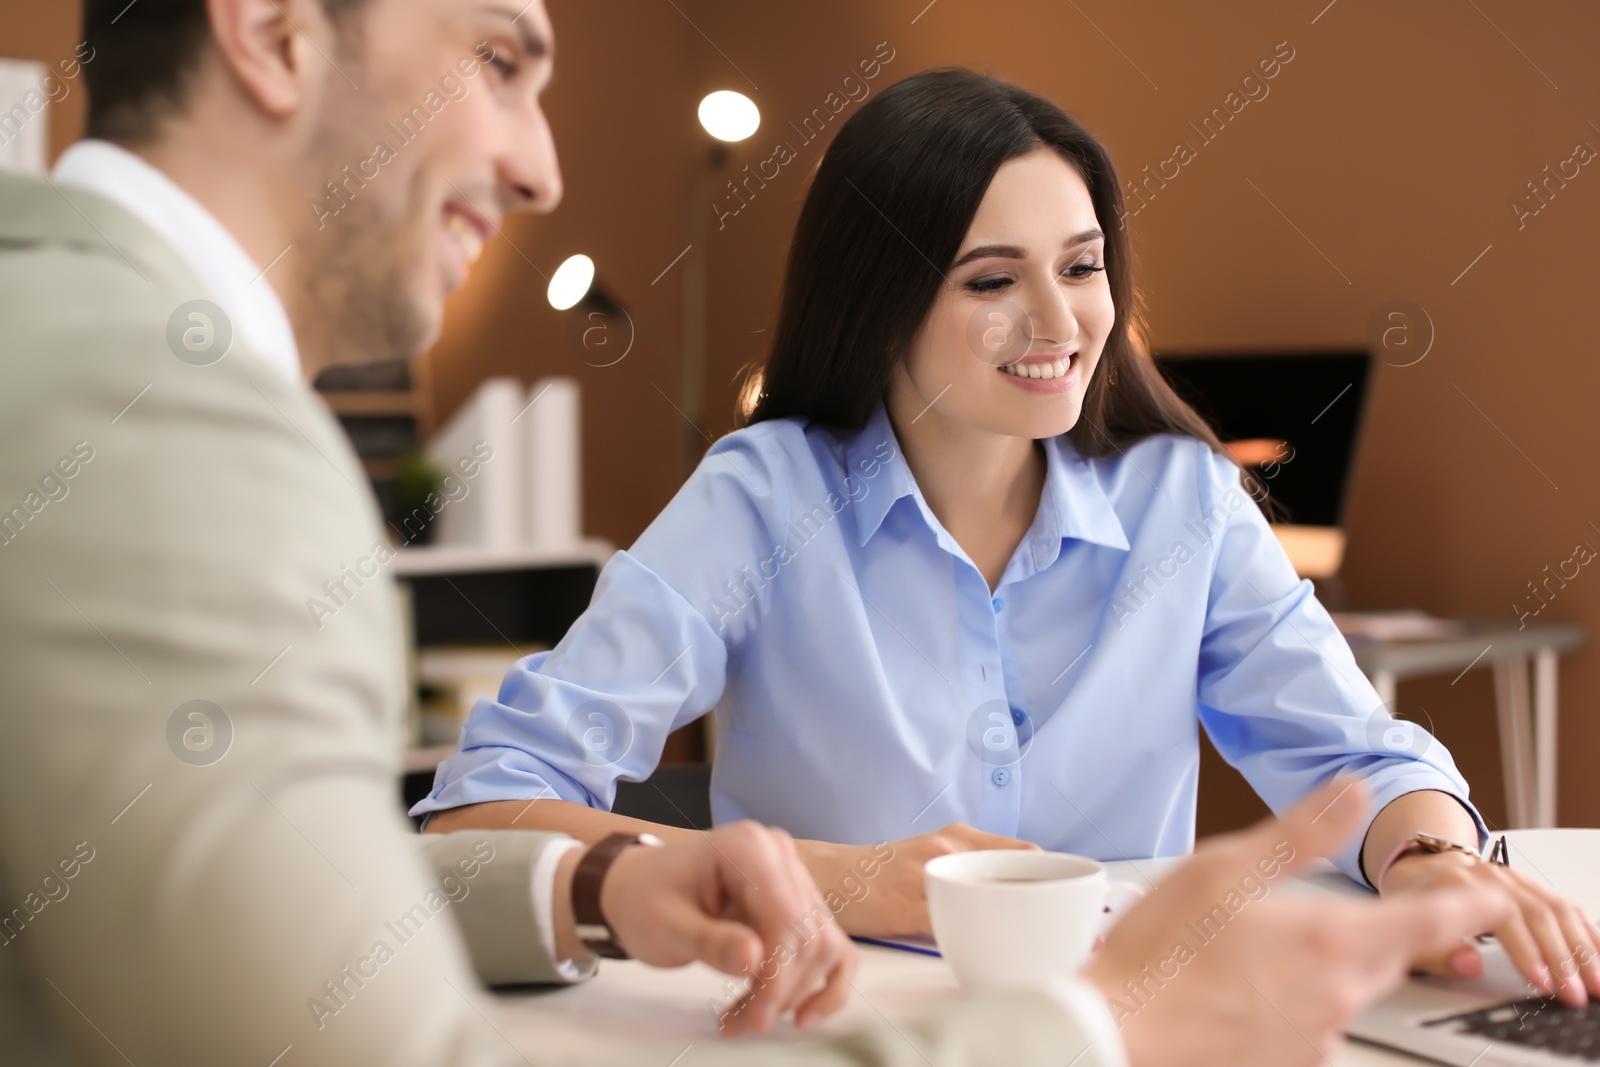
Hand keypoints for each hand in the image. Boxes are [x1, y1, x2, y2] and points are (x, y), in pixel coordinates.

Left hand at [591, 821, 856, 1033]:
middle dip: (780, 990)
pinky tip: (805, 1015)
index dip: (778, 974)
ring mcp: (793, 876)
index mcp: (748, 848)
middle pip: (807, 935)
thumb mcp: (664, 926)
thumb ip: (710, 942)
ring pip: (820, 946)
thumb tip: (755, 959)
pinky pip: (831, 945)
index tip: (757, 1018)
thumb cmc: (646, 901)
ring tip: (746, 1018)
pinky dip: (826, 983)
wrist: (640, 890)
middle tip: (743, 1024)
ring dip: (791, 993)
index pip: (784, 917)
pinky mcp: (798, 902)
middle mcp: (780, 855)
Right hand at [796, 824, 1038, 936]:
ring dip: (1010, 925)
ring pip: (987, 902)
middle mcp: (947, 849)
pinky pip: (951, 927)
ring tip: (1028, 942)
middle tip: (1058, 928)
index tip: (1067, 900)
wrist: (838, 877)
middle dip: (1039, 905)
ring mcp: (929, 877)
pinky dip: (971, 941)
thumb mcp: (935, 854)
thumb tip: (1019, 895)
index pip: (1024, 851)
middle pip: (1014, 875)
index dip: (1049, 877)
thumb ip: (973, 866)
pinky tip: (981, 950)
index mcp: (959, 836)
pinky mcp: (910, 907)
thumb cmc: (888, 872)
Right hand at [1083, 778, 1511, 1066]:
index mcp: (1329, 940)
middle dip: (1377, 933)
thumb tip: (1350, 791)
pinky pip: (1312, 1026)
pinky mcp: (1287, 1064)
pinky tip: (1242, 989)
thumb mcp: (1222, 868)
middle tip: (1323, 913)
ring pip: (1347, 992)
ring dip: (1324, 968)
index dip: (1467, 903)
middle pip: (1388, 957)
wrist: (1119, 1031)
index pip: (1428, 918)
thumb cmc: (1160, 952)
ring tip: (1255, 952)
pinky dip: (1293, 1003)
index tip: (1490, 893)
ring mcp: (1314, 1038)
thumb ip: (1298, 832)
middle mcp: (1336, 996)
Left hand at [1381, 847, 1599, 1006]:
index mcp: (1459, 883)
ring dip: (1583, 950)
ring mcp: (1515, 878)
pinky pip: (1567, 907)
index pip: (1503, 916)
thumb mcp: (1408, 928)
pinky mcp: (1532, 887)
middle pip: (1538, 914)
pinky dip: (1587, 933)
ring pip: (1559, 910)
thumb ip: (1436, 951)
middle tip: (1576, 995)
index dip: (1526, 951)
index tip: (1541, 983)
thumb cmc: (1414, 903)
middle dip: (1562, 959)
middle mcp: (1491, 876)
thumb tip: (1471, 965)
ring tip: (1597, 985)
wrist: (1420, 869)